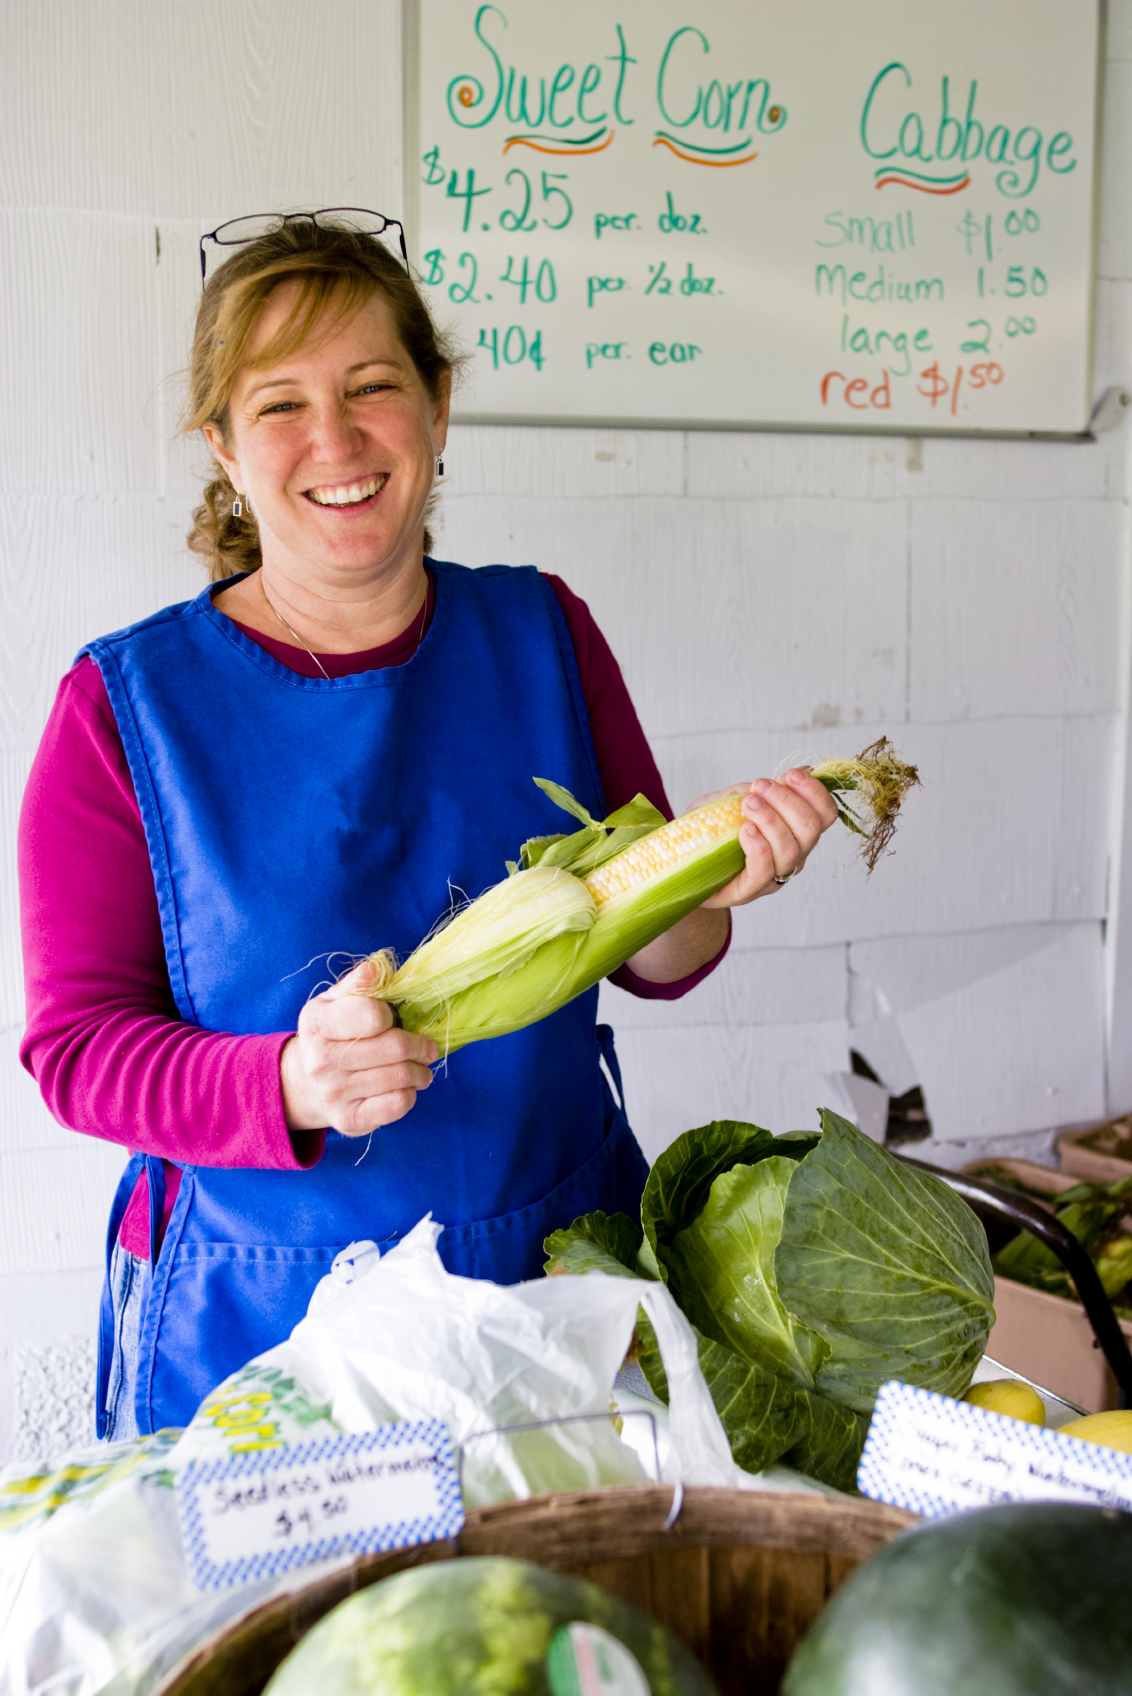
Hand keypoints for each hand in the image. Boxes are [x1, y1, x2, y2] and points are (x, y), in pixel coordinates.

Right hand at [280, 959, 438, 1136]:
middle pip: (395, 1048)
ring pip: (400, 1077)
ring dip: (421, 1071)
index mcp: (317, 1023)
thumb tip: (375, 968)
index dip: (392, 1015)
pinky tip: (405, 1087)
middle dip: (420, 1046)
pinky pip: (397, 1104)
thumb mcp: (334, 1003)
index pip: (372, 1015)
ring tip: (421, 1066)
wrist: (303, 1084)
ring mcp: (334, 1093)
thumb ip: (358, 984)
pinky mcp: (349, 1120)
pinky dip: (411, 1093)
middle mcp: (320, 1060)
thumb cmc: (329, 1035)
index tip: (396, 1019)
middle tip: (428, 1047)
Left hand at [700, 768, 838, 908]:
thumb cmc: (709, 829)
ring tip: (749, 802)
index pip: (825, 814)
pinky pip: (763, 870)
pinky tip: (745, 829)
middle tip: (760, 786)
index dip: (815, 792)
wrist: (679, 862)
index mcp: (796, 831)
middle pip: (810, 829)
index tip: (791, 774)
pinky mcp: (748, 891)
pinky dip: (758, 846)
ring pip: (789, 849)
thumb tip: (800, 770)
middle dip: (787, 801)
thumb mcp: (733, 799)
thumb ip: (761, 790)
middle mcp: (792, 855)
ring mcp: (772, 876)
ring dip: (770, 819)